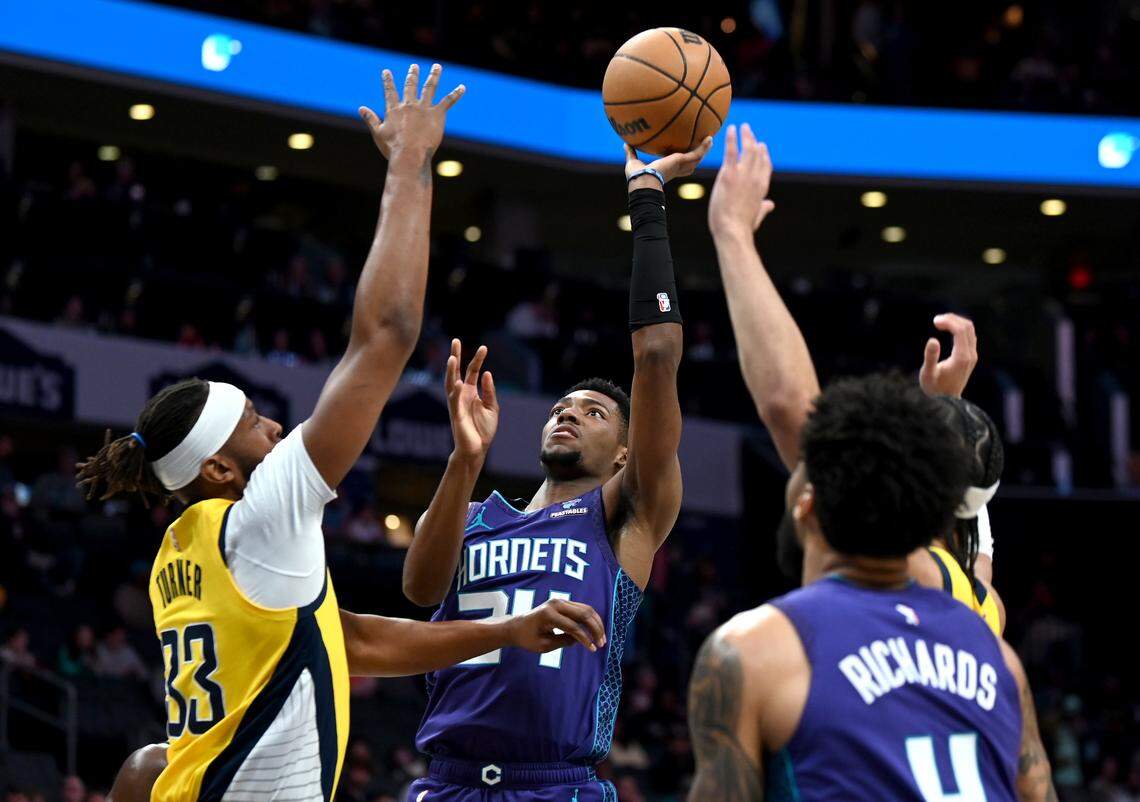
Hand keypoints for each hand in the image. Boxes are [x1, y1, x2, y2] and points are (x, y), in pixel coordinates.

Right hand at [358, 63, 464, 161]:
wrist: (410, 154)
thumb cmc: (393, 148)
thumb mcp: (378, 133)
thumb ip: (370, 119)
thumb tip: (361, 108)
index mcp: (394, 110)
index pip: (390, 92)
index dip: (388, 81)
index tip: (386, 71)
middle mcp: (409, 105)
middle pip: (411, 86)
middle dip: (413, 75)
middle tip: (414, 66)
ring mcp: (424, 108)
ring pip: (430, 88)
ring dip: (434, 76)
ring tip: (437, 67)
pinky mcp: (437, 114)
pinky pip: (448, 101)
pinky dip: (455, 94)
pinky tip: (462, 88)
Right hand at [446, 339, 497, 459]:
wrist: (476, 449)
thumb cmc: (483, 430)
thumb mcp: (492, 407)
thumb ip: (489, 391)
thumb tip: (486, 373)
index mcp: (471, 392)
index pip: (472, 371)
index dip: (477, 359)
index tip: (484, 347)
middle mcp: (462, 395)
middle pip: (457, 372)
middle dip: (456, 356)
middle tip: (455, 340)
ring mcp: (457, 404)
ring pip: (451, 383)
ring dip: (451, 371)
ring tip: (452, 357)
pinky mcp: (456, 415)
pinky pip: (454, 401)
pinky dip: (455, 391)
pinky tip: (458, 382)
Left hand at [507, 598, 606, 653]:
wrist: (517, 626)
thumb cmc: (528, 638)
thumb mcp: (544, 645)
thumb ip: (563, 641)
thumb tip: (581, 640)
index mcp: (549, 615)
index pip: (573, 627)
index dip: (585, 639)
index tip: (593, 649)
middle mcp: (556, 604)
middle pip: (584, 613)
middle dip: (596, 628)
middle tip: (602, 643)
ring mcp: (560, 601)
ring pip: (586, 609)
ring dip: (596, 623)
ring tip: (602, 638)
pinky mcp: (563, 602)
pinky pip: (582, 609)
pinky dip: (590, 619)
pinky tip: (595, 630)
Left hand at [625, 137, 712, 190]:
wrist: (643, 181)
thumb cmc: (637, 177)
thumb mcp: (633, 162)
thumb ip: (631, 153)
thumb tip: (625, 143)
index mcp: (666, 171)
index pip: (676, 167)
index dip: (681, 162)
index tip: (682, 156)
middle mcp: (675, 170)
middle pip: (690, 164)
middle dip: (696, 156)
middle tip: (702, 147)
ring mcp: (681, 166)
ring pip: (697, 159)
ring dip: (704, 150)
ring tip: (710, 140)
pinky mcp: (683, 161)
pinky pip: (697, 153)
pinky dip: (704, 147)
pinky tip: (709, 138)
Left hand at [708, 123, 774, 238]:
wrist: (733, 231)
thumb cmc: (742, 228)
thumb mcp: (756, 216)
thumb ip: (764, 208)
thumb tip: (770, 205)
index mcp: (762, 187)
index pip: (766, 166)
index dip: (764, 154)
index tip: (761, 145)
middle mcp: (755, 178)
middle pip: (758, 154)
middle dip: (754, 141)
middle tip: (749, 131)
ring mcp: (743, 175)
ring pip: (748, 149)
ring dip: (746, 136)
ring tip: (743, 126)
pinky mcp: (729, 175)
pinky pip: (732, 151)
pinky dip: (732, 138)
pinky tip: (731, 129)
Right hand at [919, 314, 978, 396]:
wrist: (946, 403)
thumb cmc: (934, 389)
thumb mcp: (928, 374)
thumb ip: (930, 357)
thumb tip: (932, 340)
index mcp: (961, 357)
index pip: (960, 330)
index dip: (948, 322)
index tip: (934, 321)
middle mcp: (970, 355)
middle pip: (967, 327)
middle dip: (952, 319)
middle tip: (936, 320)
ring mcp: (972, 356)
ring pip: (970, 330)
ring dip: (956, 323)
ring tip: (939, 322)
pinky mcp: (970, 358)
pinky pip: (969, 336)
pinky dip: (959, 329)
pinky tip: (947, 330)